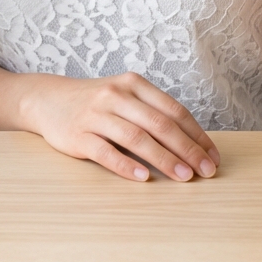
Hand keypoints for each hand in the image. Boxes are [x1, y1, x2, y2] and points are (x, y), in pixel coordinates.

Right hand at [21, 71, 219, 182]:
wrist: (48, 99)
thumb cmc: (95, 102)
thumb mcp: (124, 96)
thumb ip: (151, 113)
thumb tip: (193, 145)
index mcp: (132, 84)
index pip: (172, 109)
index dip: (196, 134)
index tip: (212, 156)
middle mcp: (115, 96)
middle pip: (158, 124)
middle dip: (187, 149)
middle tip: (205, 171)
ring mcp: (95, 114)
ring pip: (135, 138)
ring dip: (163, 159)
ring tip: (183, 177)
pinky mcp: (79, 135)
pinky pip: (106, 152)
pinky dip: (126, 165)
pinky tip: (144, 178)